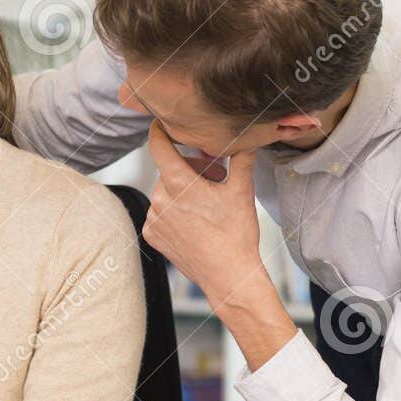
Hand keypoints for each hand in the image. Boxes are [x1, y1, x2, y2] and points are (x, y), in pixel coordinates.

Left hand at [143, 123, 267, 306]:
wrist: (228, 276)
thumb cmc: (236, 234)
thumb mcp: (242, 191)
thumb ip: (241, 158)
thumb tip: (248, 136)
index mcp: (178, 183)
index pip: (158, 145)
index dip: (159, 131)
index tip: (162, 124)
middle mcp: (159, 198)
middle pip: (169, 170)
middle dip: (189, 169)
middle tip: (214, 179)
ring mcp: (153, 218)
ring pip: (165, 192)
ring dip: (181, 191)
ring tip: (206, 205)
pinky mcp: (151, 235)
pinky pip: (159, 212)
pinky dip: (173, 212)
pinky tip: (194, 222)